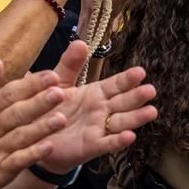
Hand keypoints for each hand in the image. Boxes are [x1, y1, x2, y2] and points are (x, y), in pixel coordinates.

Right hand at [0, 57, 72, 188]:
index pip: (9, 94)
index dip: (30, 85)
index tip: (51, 75)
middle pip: (18, 113)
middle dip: (39, 102)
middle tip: (61, 91)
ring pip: (22, 136)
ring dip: (41, 128)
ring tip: (62, 119)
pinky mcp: (2, 170)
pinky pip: (19, 161)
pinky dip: (33, 154)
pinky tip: (50, 147)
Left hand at [33, 41, 156, 171]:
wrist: (37, 135)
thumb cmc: (49, 107)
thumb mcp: (58, 82)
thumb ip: (70, 64)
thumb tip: (81, 42)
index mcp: (96, 93)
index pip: (116, 85)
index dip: (128, 79)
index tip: (140, 72)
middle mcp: (102, 110)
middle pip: (124, 102)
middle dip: (137, 97)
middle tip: (150, 90)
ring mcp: (99, 129)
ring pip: (122, 122)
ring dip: (136, 118)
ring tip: (151, 111)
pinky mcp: (92, 146)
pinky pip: (108, 143)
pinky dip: (119, 141)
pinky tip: (130, 136)